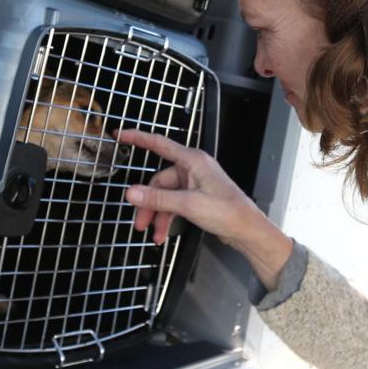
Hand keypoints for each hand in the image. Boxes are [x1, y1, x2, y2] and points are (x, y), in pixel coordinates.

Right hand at [116, 129, 293, 290]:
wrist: (247, 229)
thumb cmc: (227, 211)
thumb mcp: (188, 204)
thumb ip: (158, 198)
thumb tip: (132, 193)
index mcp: (192, 160)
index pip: (159, 144)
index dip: (138, 138)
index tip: (120, 134)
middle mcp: (193, 168)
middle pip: (159, 181)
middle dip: (148, 203)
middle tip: (140, 223)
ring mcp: (194, 183)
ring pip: (165, 195)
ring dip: (157, 214)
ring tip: (153, 234)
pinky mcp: (196, 197)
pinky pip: (174, 204)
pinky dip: (167, 218)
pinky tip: (163, 233)